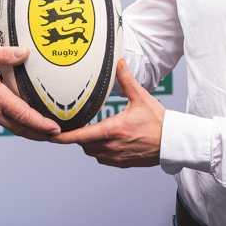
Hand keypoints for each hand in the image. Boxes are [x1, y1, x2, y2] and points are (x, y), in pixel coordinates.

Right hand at [0, 43, 59, 140]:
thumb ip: (5, 54)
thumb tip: (26, 53)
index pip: (24, 116)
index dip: (42, 124)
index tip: (56, 129)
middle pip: (18, 127)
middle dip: (38, 133)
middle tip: (55, 134)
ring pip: (4, 122)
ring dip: (21, 124)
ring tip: (37, 120)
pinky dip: (3, 117)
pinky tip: (8, 109)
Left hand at [49, 59, 163, 166]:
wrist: (173, 142)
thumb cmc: (159, 121)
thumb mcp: (141, 97)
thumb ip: (127, 80)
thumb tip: (119, 63)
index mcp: (114, 129)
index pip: (82, 136)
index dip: (64, 137)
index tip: (52, 136)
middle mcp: (113, 146)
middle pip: (84, 144)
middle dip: (78, 136)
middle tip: (74, 126)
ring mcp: (118, 157)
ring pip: (92, 153)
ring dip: (88, 144)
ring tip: (90, 132)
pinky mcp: (123, 163)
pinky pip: (103, 159)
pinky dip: (99, 152)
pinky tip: (104, 142)